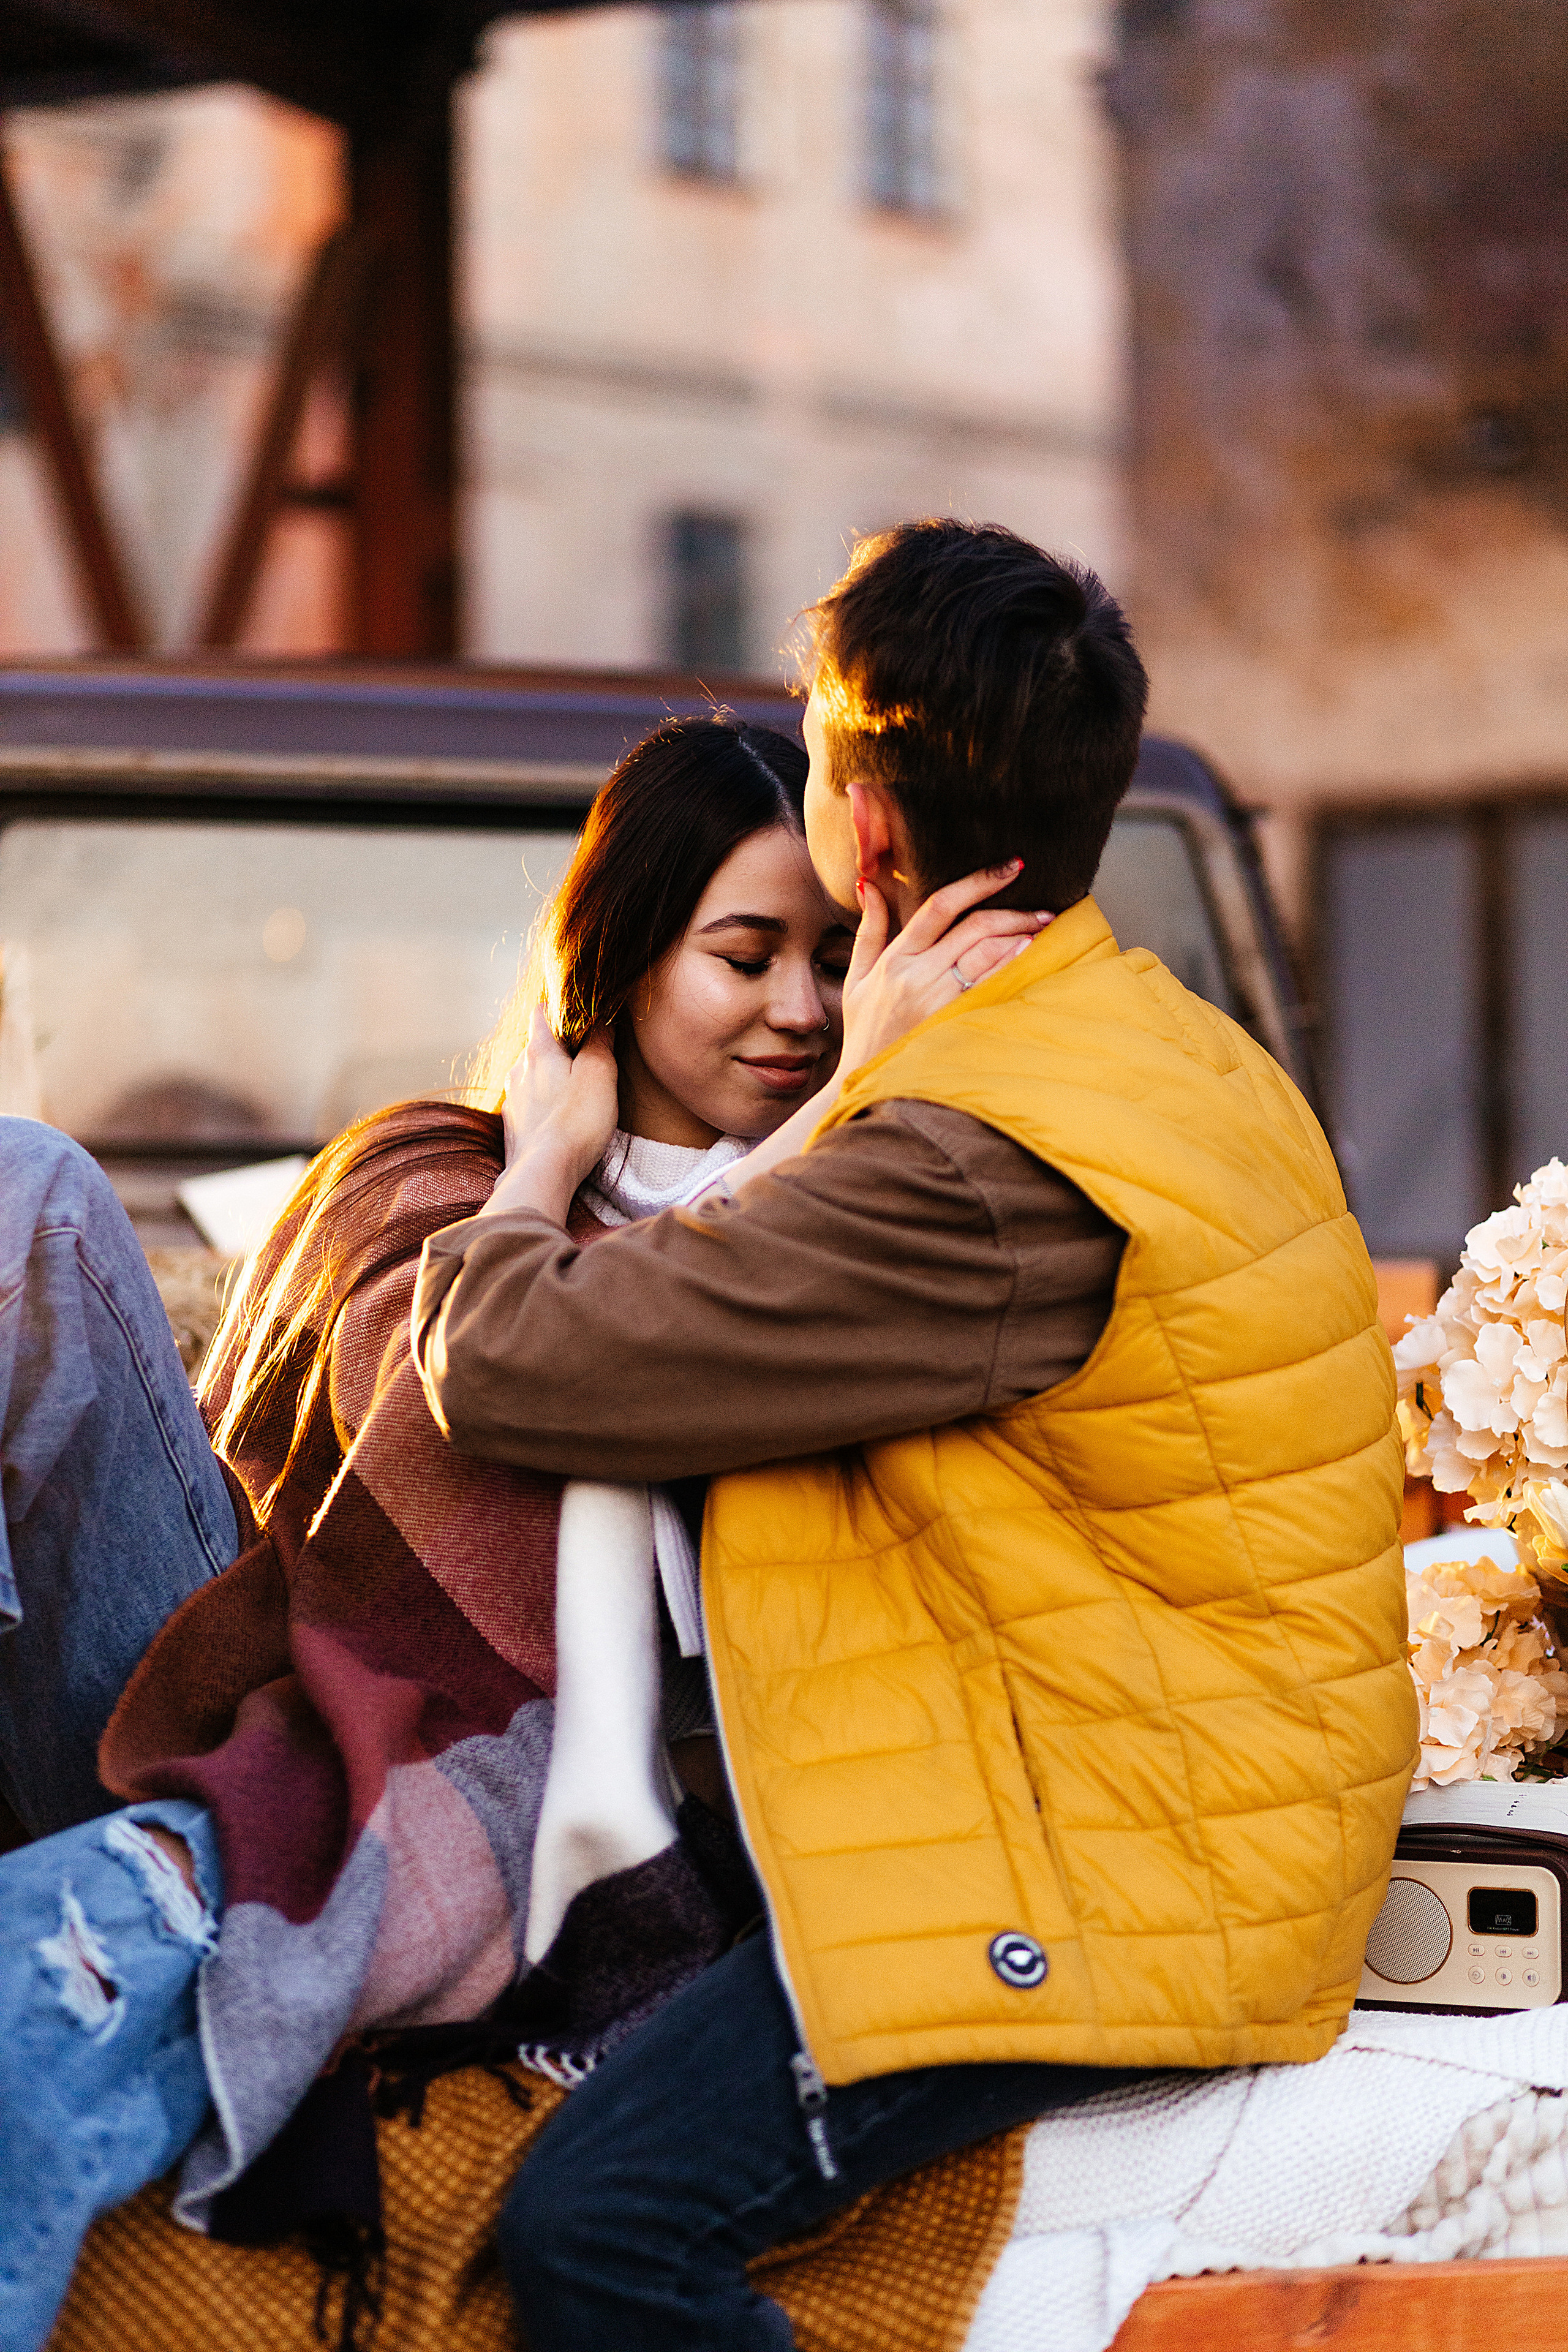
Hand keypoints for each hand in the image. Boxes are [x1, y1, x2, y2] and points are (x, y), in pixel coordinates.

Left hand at [482, 1005, 617, 1220]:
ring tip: (574, 1092)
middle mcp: (518, 1070)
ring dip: (550, 1078)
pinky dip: (543, 1104)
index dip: (559, 1006)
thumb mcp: (600, 1073)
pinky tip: (559, 1119)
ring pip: (532, 1076)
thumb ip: (600, 1042)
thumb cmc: (575, 1121)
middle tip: (586, 1058)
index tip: (578, 1011)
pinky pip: (529, 1104)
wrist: (544, 1172)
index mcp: (538, 1050)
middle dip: (559, 1048)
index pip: (541, 1011)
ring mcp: (513, 1100)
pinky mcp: (513, 1127)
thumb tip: (601, 1020)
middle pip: (537, 1046)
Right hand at [838, 861, 1050, 1079]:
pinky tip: (1030, 952)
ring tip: (1043, 926)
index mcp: (896, 957)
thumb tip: (870, 887)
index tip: (1010, 868)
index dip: (978, 882)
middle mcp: (917, 974)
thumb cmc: (865, 1030)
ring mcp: (936, 1000)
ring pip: (984, 954)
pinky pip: (988, 986)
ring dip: (1018, 935)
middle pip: (972, 928)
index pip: (939, 906)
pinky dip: (1011, 966)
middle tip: (1043, 907)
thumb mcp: (857, 978)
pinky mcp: (952, 1022)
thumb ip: (869, 930)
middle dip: (1012, 911)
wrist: (866, 1082)